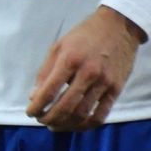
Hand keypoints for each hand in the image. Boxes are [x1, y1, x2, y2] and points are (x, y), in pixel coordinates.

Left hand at [26, 5, 145, 131]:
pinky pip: (101, 115)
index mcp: (70, 60)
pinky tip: (76, 125)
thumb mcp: (59, 46)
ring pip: (82, 114)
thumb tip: (33, 97)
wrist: (119, 26)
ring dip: (65, 124)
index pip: (49, 91)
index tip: (30, 113)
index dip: (37, 107)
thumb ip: (45, 72)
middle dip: (49, 118)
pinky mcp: (117, 88)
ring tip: (55, 125)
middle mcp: (88, 72)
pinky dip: (86, 125)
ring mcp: (104, 82)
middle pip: (65, 107)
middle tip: (42, 120)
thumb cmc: (84, 35)